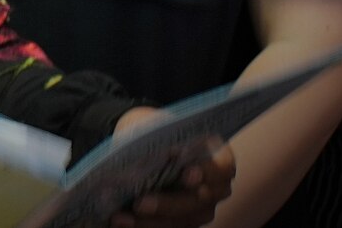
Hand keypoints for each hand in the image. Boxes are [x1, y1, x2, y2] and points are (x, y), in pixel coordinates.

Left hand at [109, 138, 234, 227]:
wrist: (142, 144)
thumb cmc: (154, 130)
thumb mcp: (153, 124)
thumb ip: (157, 135)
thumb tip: (152, 153)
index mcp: (219, 159)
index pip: (221, 169)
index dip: (207, 173)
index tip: (186, 174)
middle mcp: (215, 189)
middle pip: (197, 202)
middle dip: (167, 204)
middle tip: (139, 203)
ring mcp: (200, 210)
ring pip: (180, 221)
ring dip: (150, 222)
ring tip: (120, 218)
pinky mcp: (181, 222)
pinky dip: (141, 226)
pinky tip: (120, 221)